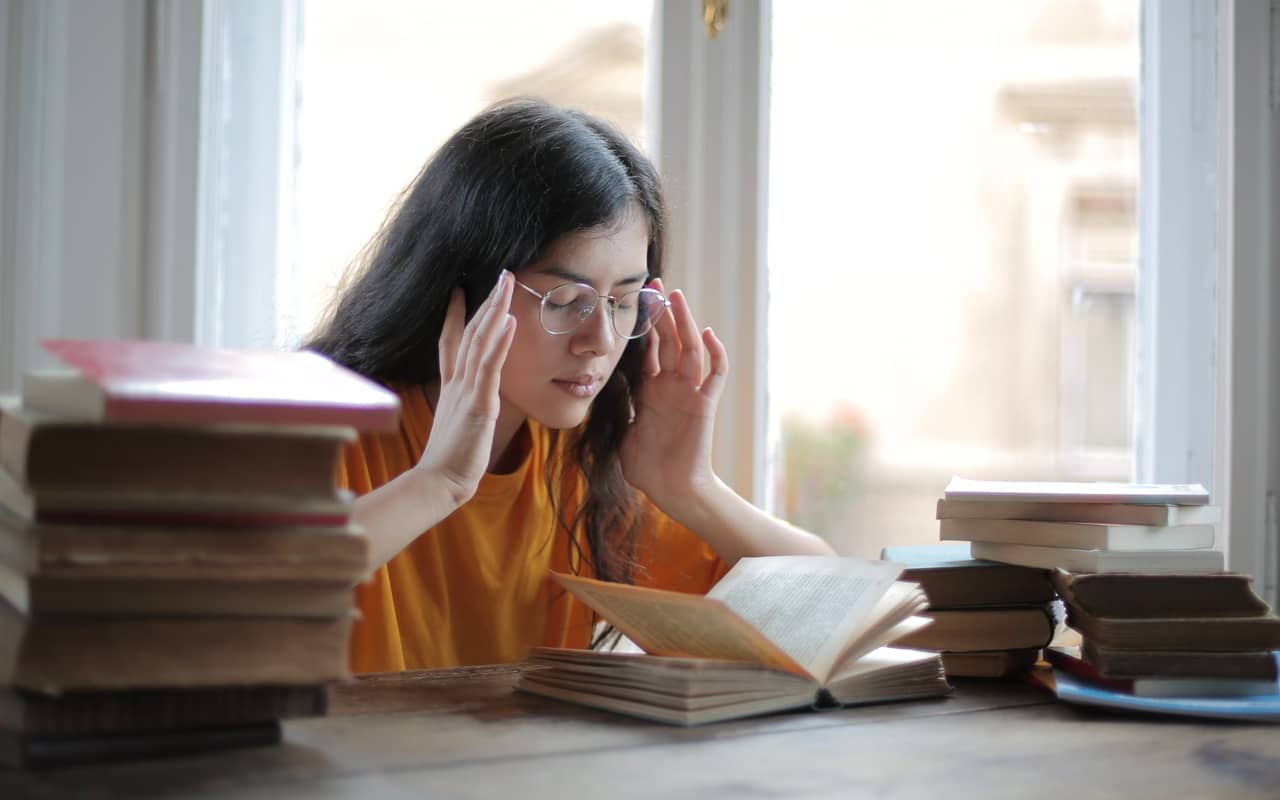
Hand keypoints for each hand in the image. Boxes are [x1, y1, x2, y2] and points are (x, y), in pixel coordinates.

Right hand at [415, 272, 515, 505]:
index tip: (460, 290)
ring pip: (480, 342)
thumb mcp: (457, 425)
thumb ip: (463, 407)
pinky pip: (490, 368)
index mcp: (451, 387)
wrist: (438, 482)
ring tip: (507, 284)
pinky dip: (499, 343)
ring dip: (494, 310)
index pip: (451, 342)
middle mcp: (457, 383)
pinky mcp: (478, 405)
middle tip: (500, 274)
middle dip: (486, 301)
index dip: (455, 315)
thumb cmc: (451, 460)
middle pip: (469, 332)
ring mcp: (466, 391)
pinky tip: (509, 322)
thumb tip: (471, 403)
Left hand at [619, 278, 728, 513]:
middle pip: (669, 339)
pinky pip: (715, 375)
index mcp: (651, 389)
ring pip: (690, 349)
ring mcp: (689, 393)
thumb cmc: (646, 465)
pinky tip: (707, 334)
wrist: (670, 489)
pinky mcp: (704, 405)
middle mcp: (671, 385)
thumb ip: (613, 404)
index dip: (643, 324)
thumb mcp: (619, 428)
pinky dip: (715, 354)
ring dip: (685, 322)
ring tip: (677, 296)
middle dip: (663, 311)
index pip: (648, 348)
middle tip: (655, 283)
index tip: (633, 299)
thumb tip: (593, 384)